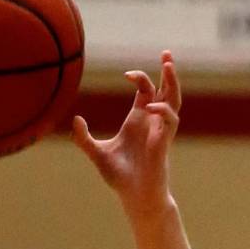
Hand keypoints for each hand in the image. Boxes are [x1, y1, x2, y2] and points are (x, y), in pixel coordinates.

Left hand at [72, 50, 180, 217]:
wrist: (134, 196)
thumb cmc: (120, 176)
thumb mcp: (97, 154)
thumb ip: (84, 138)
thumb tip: (75, 119)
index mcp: (137, 120)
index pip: (145, 91)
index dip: (139, 78)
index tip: (126, 74)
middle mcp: (151, 122)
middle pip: (165, 90)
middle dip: (167, 71)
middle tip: (166, 52)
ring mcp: (160, 131)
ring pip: (174, 100)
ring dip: (173, 84)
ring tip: (169, 66)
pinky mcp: (163, 143)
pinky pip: (170, 121)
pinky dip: (164, 111)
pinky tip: (153, 106)